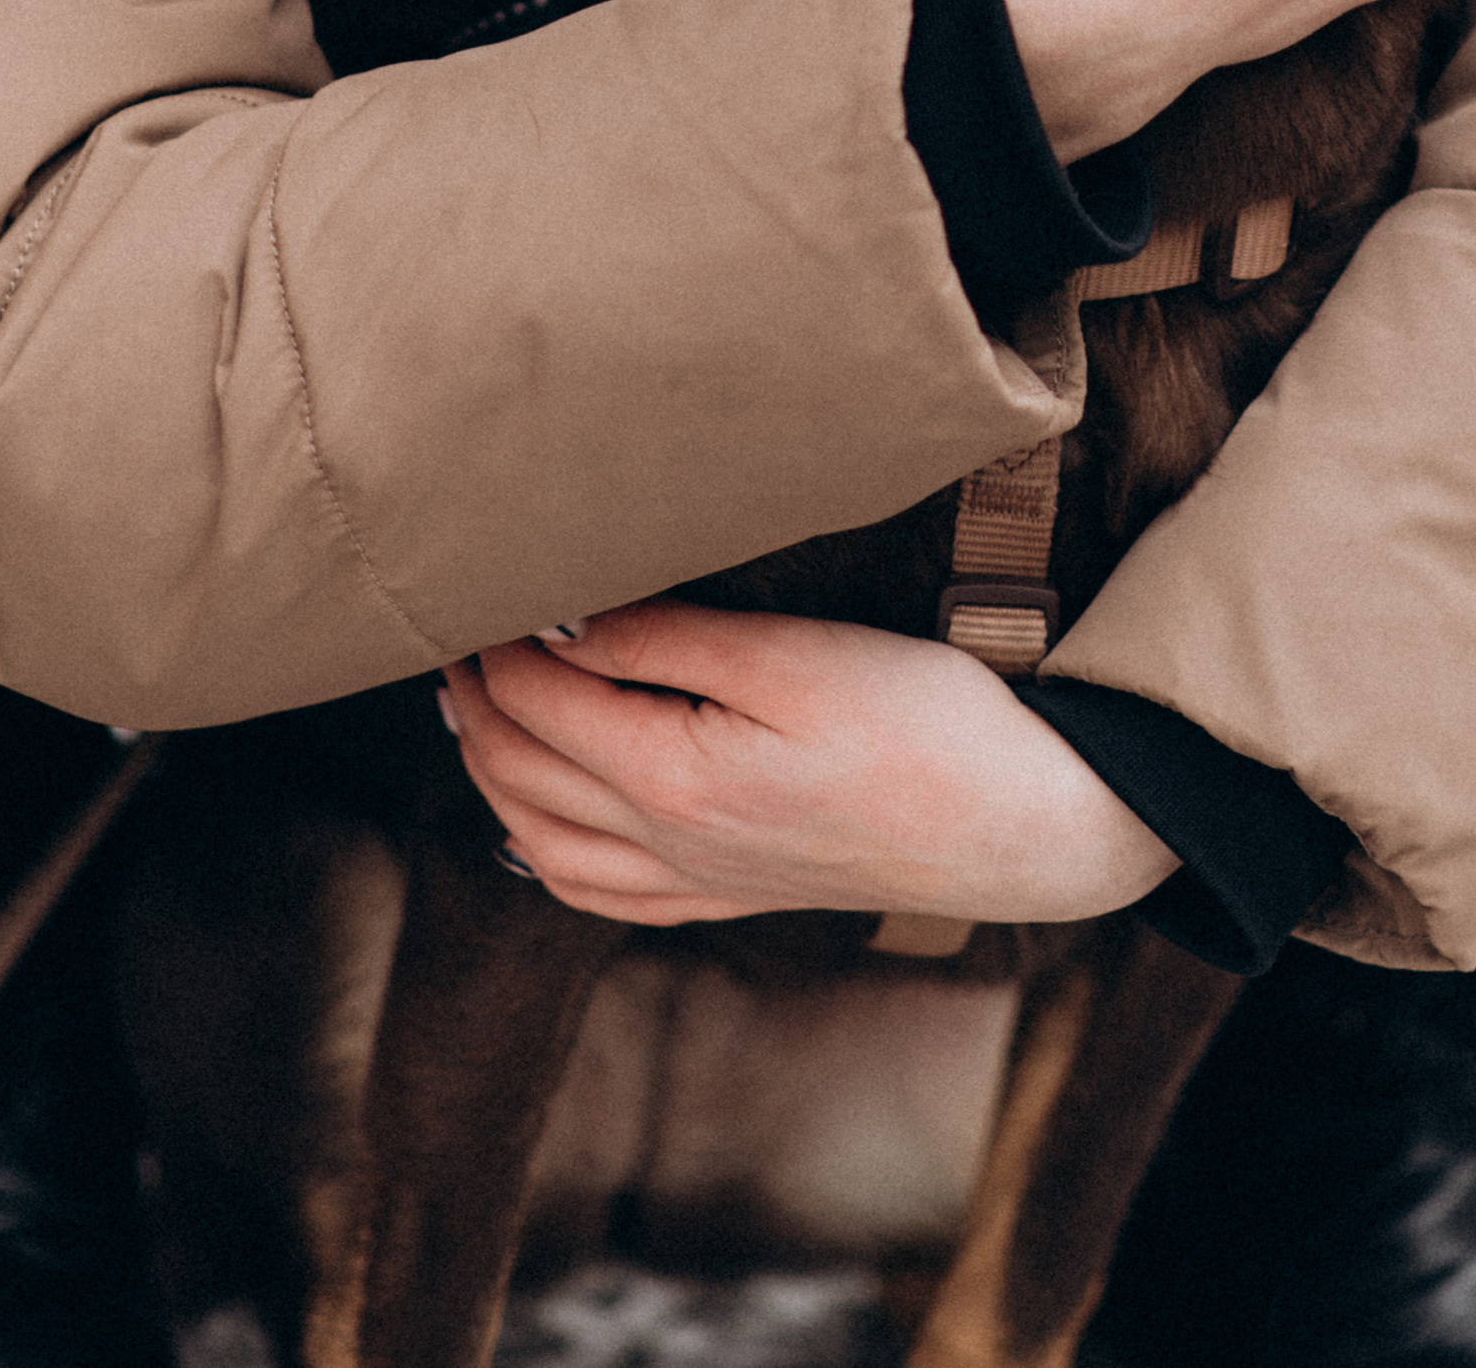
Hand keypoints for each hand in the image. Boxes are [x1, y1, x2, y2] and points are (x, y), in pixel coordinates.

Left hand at [440, 600, 1177, 927]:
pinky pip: (598, 896)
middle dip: (474, 701)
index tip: (476, 577)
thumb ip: (667, 640)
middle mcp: (666, 848)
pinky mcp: (729, 898)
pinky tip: (538, 821)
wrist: (1021, 825)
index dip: (494, 639)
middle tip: (454, 628)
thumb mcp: (794, 655)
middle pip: (521, 773)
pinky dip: (542, 853)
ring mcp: (696, 885)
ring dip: (492, 773)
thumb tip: (558, 621)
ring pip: (541, 843)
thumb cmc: (924, 721)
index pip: (537, 702)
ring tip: (474, 709)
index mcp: (672, 781)